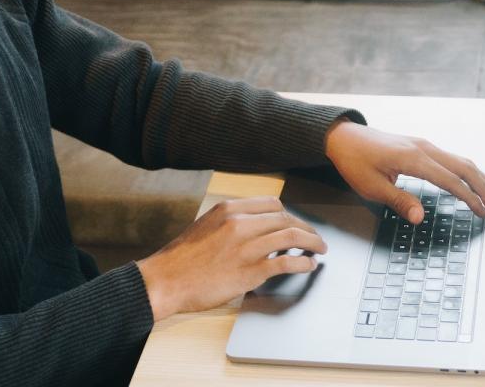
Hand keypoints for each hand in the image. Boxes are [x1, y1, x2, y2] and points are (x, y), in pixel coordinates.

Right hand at [137, 196, 325, 318]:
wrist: (165, 280)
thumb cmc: (181, 258)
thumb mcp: (205, 226)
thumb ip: (231, 222)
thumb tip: (255, 226)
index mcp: (229, 209)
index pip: (272, 204)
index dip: (290, 214)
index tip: (296, 222)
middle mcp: (240, 224)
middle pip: (286, 218)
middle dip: (305, 227)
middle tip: (314, 236)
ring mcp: (246, 247)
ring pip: (291, 236)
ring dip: (312, 242)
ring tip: (319, 248)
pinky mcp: (250, 271)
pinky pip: (286, 262)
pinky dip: (303, 262)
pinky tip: (309, 265)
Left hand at [325, 121, 484, 223]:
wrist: (343, 137)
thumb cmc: (354, 162)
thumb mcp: (371, 187)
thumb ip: (399, 201)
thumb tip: (421, 218)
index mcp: (414, 159)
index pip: (451, 181)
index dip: (470, 198)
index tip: (484, 213)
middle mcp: (425, 148)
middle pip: (465, 168)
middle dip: (484, 190)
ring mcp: (425, 145)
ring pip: (462, 161)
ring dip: (481, 180)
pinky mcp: (422, 146)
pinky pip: (453, 158)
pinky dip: (470, 170)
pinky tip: (478, 178)